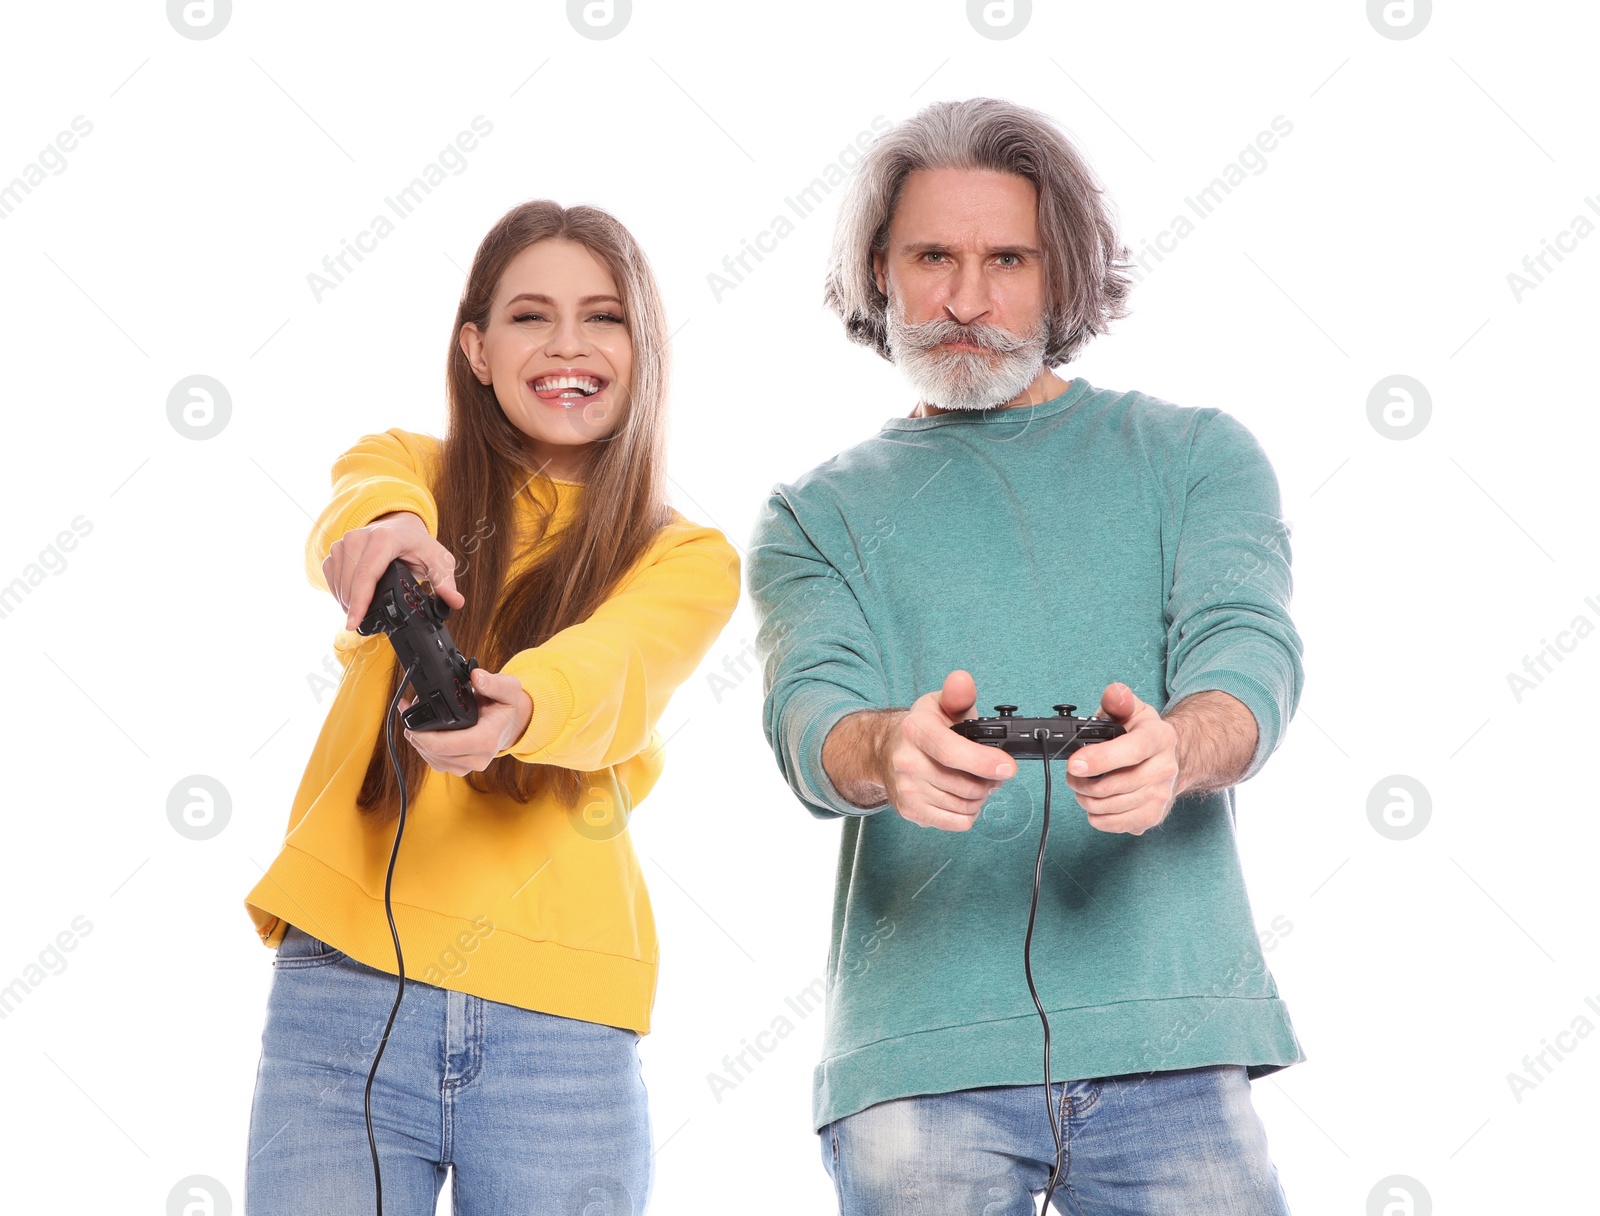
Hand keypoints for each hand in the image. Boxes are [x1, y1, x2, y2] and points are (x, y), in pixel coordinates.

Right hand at [324, 510, 465, 631]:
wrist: (401, 527)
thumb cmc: (418, 545)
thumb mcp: (438, 561)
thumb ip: (445, 582)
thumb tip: (455, 602)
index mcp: (385, 539)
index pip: (367, 574)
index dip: (360, 601)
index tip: (354, 623)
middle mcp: (360, 537)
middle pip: (350, 582)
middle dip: (354, 608)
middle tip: (361, 626)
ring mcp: (345, 542)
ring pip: (338, 581)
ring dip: (345, 602)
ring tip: (358, 614)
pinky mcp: (336, 549)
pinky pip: (330, 575)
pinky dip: (338, 592)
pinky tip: (350, 601)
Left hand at [398, 667, 534, 775]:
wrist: (510, 725)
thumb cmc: (506, 707)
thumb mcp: (508, 689)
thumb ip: (493, 682)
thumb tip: (476, 676)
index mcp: (486, 740)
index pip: (442, 746)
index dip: (419, 733)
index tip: (407, 712)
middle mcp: (476, 758)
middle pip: (431, 751)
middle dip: (415, 729)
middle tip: (412, 706)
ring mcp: (466, 766)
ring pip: (428, 756)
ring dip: (417, 737)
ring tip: (420, 714)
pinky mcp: (457, 767)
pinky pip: (432, 759)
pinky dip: (423, 744)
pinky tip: (424, 729)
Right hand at [880, 670, 1016, 830]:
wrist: (886, 751)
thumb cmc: (922, 728)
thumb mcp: (940, 704)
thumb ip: (958, 694)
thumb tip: (962, 680)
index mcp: (915, 730)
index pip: (952, 752)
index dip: (984, 762)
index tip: (1007, 767)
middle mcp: (906, 762)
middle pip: (966, 785)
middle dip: (989, 780)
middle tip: (993, 771)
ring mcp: (907, 790)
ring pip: (966, 806)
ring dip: (980, 796)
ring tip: (976, 781)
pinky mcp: (911, 811)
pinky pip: (958, 823)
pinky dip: (969, 813)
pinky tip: (963, 796)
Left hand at [1064, 682, 1178, 835]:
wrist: (1170, 759)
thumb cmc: (1142, 734)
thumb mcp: (1132, 710)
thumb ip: (1118, 699)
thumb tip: (1115, 693)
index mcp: (1160, 738)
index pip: (1131, 751)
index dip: (1099, 759)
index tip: (1074, 764)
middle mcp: (1165, 769)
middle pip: (1113, 785)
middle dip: (1080, 781)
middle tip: (1072, 773)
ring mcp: (1161, 796)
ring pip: (1108, 807)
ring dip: (1085, 798)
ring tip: (1082, 786)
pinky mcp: (1152, 817)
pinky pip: (1112, 824)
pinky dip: (1096, 816)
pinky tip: (1097, 801)